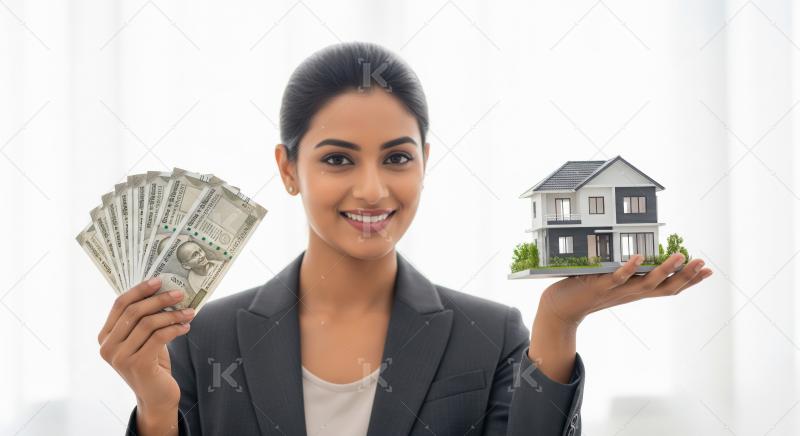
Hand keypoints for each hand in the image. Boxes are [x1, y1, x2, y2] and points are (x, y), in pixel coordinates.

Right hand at [97, 278, 194, 429]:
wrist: (157, 396)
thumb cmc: (152, 363)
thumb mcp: (144, 338)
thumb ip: (144, 319)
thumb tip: (163, 289)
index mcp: (105, 336)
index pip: (119, 304)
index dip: (139, 290)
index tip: (159, 280)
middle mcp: (108, 347)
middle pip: (134, 312)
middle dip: (159, 299)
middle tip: (180, 293)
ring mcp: (120, 358)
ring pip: (149, 323)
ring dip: (172, 314)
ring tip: (189, 312)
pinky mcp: (138, 365)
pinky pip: (159, 337)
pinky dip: (175, 328)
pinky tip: (186, 327)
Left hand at [539, 253, 712, 328]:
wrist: (560, 309)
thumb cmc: (585, 292)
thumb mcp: (612, 282)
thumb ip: (626, 272)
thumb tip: (639, 255)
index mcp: (635, 292)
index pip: (668, 288)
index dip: (688, 281)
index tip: (708, 270)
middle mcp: (630, 293)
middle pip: (664, 287)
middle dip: (685, 276)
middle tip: (704, 263)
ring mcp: (617, 291)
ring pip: (646, 282)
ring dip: (664, 270)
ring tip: (680, 256)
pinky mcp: (601, 287)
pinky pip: (618, 277)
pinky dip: (630, 267)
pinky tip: (640, 256)